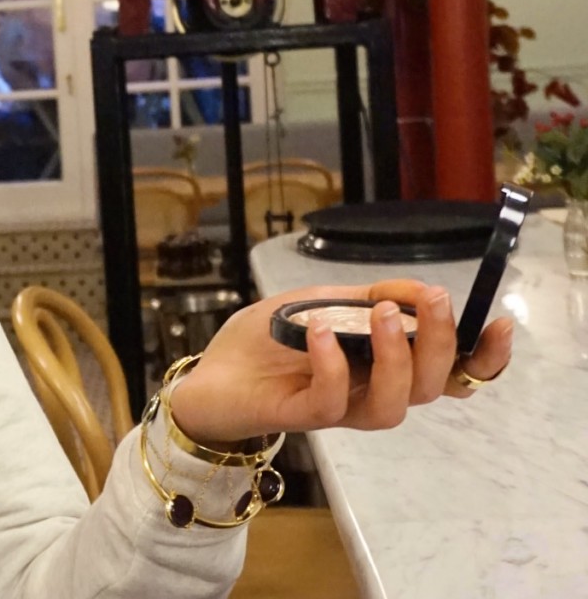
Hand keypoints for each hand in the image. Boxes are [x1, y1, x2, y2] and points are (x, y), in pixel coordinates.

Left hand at [168, 281, 513, 445]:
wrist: (207, 373)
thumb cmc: (264, 341)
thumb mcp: (320, 301)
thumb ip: (366, 295)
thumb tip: (416, 289)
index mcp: (381, 364)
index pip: (446, 371)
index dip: (481, 356)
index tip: (498, 323)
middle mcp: (367, 390)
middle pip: (429, 385)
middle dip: (439, 342)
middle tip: (430, 301)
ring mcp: (335, 407)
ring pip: (392, 406)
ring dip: (395, 358)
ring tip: (380, 316)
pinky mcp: (297, 416)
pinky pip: (330, 402)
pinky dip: (332, 365)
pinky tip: (321, 332)